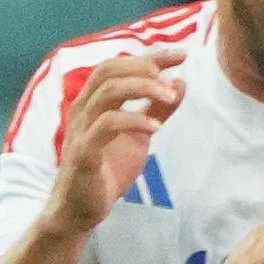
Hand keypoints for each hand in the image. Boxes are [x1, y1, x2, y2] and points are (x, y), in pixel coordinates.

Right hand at [43, 50, 187, 236]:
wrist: (82, 209)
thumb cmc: (107, 170)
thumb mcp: (140, 136)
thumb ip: (157, 109)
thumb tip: (180, 81)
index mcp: (95, 101)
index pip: (119, 65)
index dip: (150, 57)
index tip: (182, 54)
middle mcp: (84, 108)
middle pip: (109, 70)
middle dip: (143, 68)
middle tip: (171, 78)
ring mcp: (81, 129)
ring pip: (107, 92)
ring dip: (142, 88)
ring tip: (169, 96)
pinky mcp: (84, 152)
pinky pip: (107, 125)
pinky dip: (134, 120)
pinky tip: (155, 126)